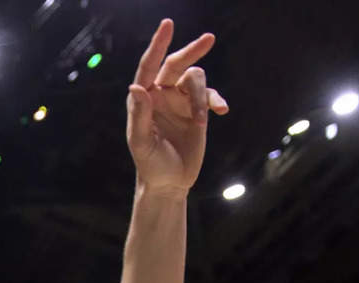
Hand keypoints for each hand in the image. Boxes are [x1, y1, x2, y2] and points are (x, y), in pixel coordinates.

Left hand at [126, 19, 228, 193]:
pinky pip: (209, 96)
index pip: (149, 66)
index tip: (168, 24)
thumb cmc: (150, 164)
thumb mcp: (142, 143)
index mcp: (144, 98)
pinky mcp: (197, 111)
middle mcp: (161, 94)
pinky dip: (216, 100)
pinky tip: (222, 110)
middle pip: (176, 64)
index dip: (157, 45)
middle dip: (192, 51)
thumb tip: (137, 87)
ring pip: (196, 81)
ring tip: (201, 122)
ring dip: (201, 98)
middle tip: (209, 39)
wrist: (170, 182)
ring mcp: (180, 101)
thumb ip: (140, 115)